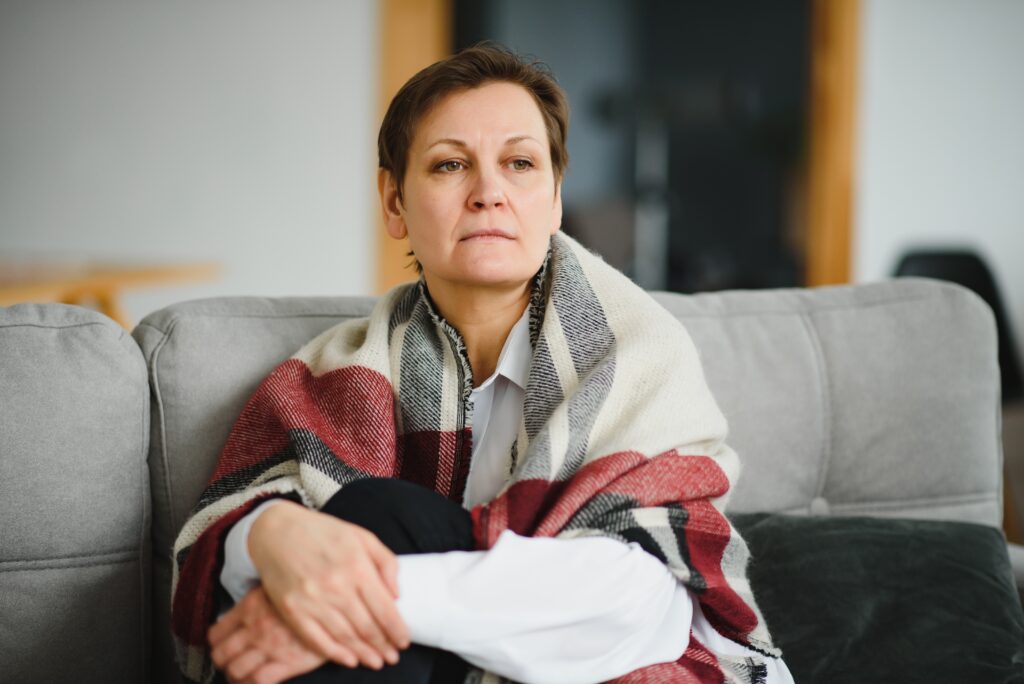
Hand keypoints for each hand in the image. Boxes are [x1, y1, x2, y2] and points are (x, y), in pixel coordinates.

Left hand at [210, 586, 323, 683]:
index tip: (219, 645)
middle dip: (222, 662)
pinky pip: (258, 680)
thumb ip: (257, 598)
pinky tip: (254, 681)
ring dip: (235, 675)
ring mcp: (271, 647)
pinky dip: (251, 683)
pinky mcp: (288, 662)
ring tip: (239, 675)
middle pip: (222, 654)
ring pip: (236, 670)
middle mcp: (256, 628)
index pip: (217, 633)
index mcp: (250, 607)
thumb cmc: (308, 593)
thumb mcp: (277, 585)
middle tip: (228, 662)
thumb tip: (243, 608)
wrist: (338, 605)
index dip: (215, 643)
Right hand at [248, 500, 409, 668]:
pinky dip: (335, 654)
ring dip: (364, 653)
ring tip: (376, 662)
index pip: (384, 609)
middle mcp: (336, 586)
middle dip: (383, 646)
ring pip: (345, 637)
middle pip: (366, 627)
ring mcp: (312, 600)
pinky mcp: (292, 610)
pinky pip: (316, 640)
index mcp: (357, 566)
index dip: (397, 630)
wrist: (276, 530)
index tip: (403, 641)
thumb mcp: (362, 537)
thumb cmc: (323, 532)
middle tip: (392, 657)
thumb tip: (396, 595)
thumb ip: (386, 563)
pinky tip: (349, 660)